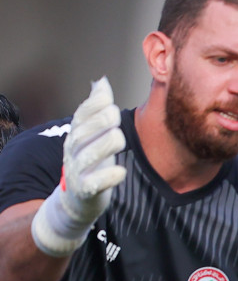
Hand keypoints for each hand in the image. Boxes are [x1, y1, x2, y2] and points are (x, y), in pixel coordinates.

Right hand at [32, 78, 127, 257]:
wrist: (78, 199)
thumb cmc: (92, 161)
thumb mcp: (93, 134)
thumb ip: (97, 108)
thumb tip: (101, 82)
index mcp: (77, 133)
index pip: (81, 114)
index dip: (95, 105)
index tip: (110, 102)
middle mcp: (74, 149)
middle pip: (85, 131)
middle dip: (103, 122)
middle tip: (116, 120)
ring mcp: (78, 170)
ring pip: (90, 154)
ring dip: (107, 144)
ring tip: (119, 139)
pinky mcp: (86, 190)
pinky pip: (95, 182)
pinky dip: (109, 177)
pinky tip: (121, 172)